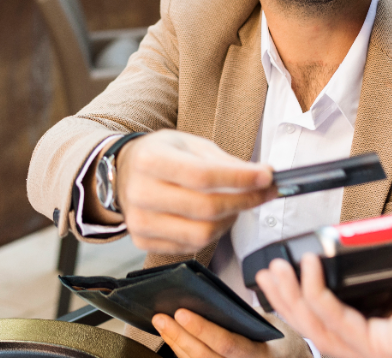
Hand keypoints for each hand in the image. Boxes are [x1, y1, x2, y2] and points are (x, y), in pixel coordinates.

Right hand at [93, 130, 274, 253]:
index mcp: (151, 160)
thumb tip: (262, 177)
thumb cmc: (162, 155)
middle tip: (262, 193)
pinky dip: (211, 233)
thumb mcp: (190, 144)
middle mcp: (141, 192)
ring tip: (235, 206)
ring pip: (201, 234)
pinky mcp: (143, 241)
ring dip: (229, 221)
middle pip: (206, 209)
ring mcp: (140, 221)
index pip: (203, 176)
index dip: (240, 180)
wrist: (125, 172)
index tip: (266, 178)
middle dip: (244, 202)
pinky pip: (190, 247)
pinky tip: (213, 218)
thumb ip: (225, 161)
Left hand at [153, 309, 310, 357]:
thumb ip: (244, 316)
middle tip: (161, 316)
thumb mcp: (270, 325)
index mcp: (260, 355)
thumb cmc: (281, 342)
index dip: (202, 329)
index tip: (181, 312)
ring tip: (161, 323)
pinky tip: (172, 338)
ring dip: (175, 344)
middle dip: (179, 336)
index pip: (227, 344)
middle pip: (204, 357)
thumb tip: (210, 299)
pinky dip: (181, 353)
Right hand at [254, 225, 391, 357]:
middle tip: (267, 275)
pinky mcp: (389, 348)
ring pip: (321, 331)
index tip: (283, 278)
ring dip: (293, 298)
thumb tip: (343, 242)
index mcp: (391, 334)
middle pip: (318, 332)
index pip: (333, 327)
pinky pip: (339, 322)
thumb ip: (375, 255)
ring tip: (277, 270)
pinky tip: (309, 268)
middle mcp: (388, 352)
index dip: (301, 305)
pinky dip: (317, 294)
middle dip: (286, 302)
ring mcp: (387, 355)